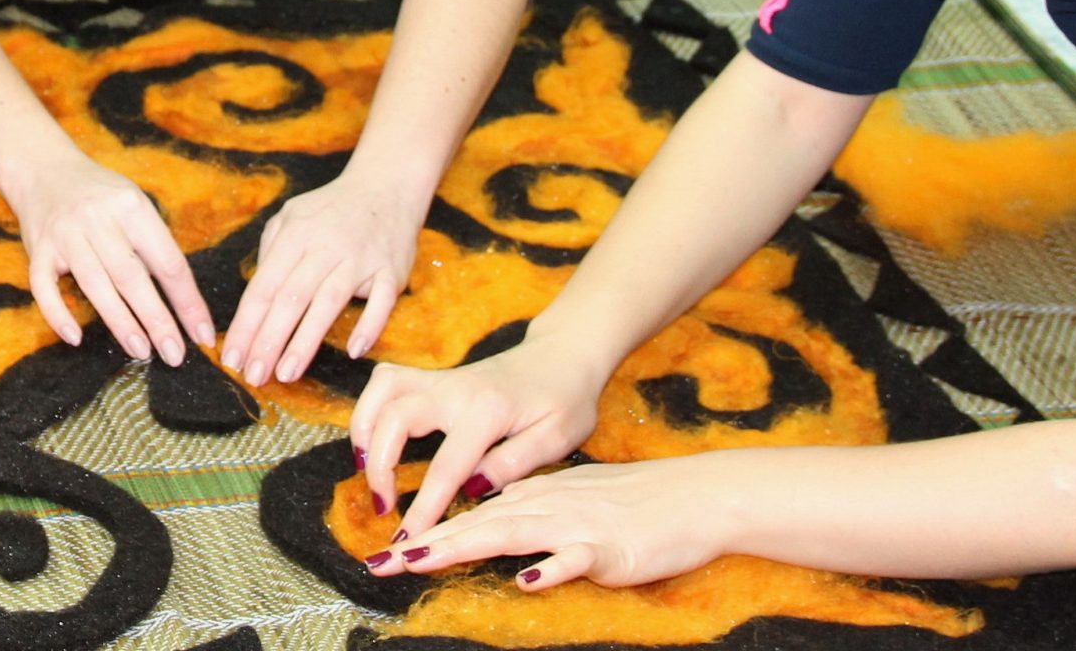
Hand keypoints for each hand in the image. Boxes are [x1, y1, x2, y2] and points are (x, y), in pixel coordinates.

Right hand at [6, 148, 216, 365]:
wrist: (43, 170)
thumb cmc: (99, 196)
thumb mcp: (133, 205)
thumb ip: (152, 245)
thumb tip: (182, 302)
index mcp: (132, 207)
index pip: (167, 261)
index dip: (188, 301)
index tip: (202, 333)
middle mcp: (98, 219)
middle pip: (132, 276)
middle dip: (157, 319)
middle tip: (175, 354)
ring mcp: (65, 234)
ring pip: (96, 285)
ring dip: (121, 322)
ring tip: (141, 351)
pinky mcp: (38, 249)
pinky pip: (44, 287)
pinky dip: (58, 314)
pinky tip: (75, 338)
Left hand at [221, 173, 421, 385]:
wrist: (387, 184)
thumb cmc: (332, 209)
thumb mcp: (292, 216)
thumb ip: (271, 252)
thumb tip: (255, 300)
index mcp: (296, 234)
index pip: (264, 286)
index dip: (246, 324)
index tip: (231, 357)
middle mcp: (326, 246)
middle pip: (291, 298)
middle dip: (268, 340)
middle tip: (253, 376)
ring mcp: (360, 259)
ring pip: (328, 302)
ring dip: (305, 341)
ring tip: (286, 373)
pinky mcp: (392, 270)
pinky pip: (381, 302)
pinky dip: (369, 325)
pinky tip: (354, 351)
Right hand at [351, 338, 606, 532]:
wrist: (564, 354)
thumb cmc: (566, 399)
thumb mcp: (558, 437)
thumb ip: (514, 463)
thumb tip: (473, 489)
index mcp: (488, 410)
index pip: (446, 466)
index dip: (424, 507)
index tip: (409, 541)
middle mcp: (456, 388)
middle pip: (395, 417)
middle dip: (379, 465)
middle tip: (383, 507)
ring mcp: (441, 377)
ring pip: (382, 390)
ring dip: (364, 430)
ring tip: (366, 470)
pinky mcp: (433, 377)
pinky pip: (386, 383)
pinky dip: (371, 409)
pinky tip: (374, 439)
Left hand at [364, 456, 735, 590]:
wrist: (694, 495)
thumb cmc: (635, 504)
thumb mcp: (574, 502)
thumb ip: (534, 515)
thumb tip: (497, 530)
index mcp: (536, 495)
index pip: (473, 514)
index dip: (429, 533)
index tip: (388, 554)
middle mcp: (546, 504)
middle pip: (478, 524)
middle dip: (428, 543)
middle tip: (382, 563)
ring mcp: (575, 523)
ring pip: (511, 533)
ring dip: (464, 546)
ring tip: (422, 560)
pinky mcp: (608, 547)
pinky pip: (575, 558)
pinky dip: (550, 567)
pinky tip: (527, 580)